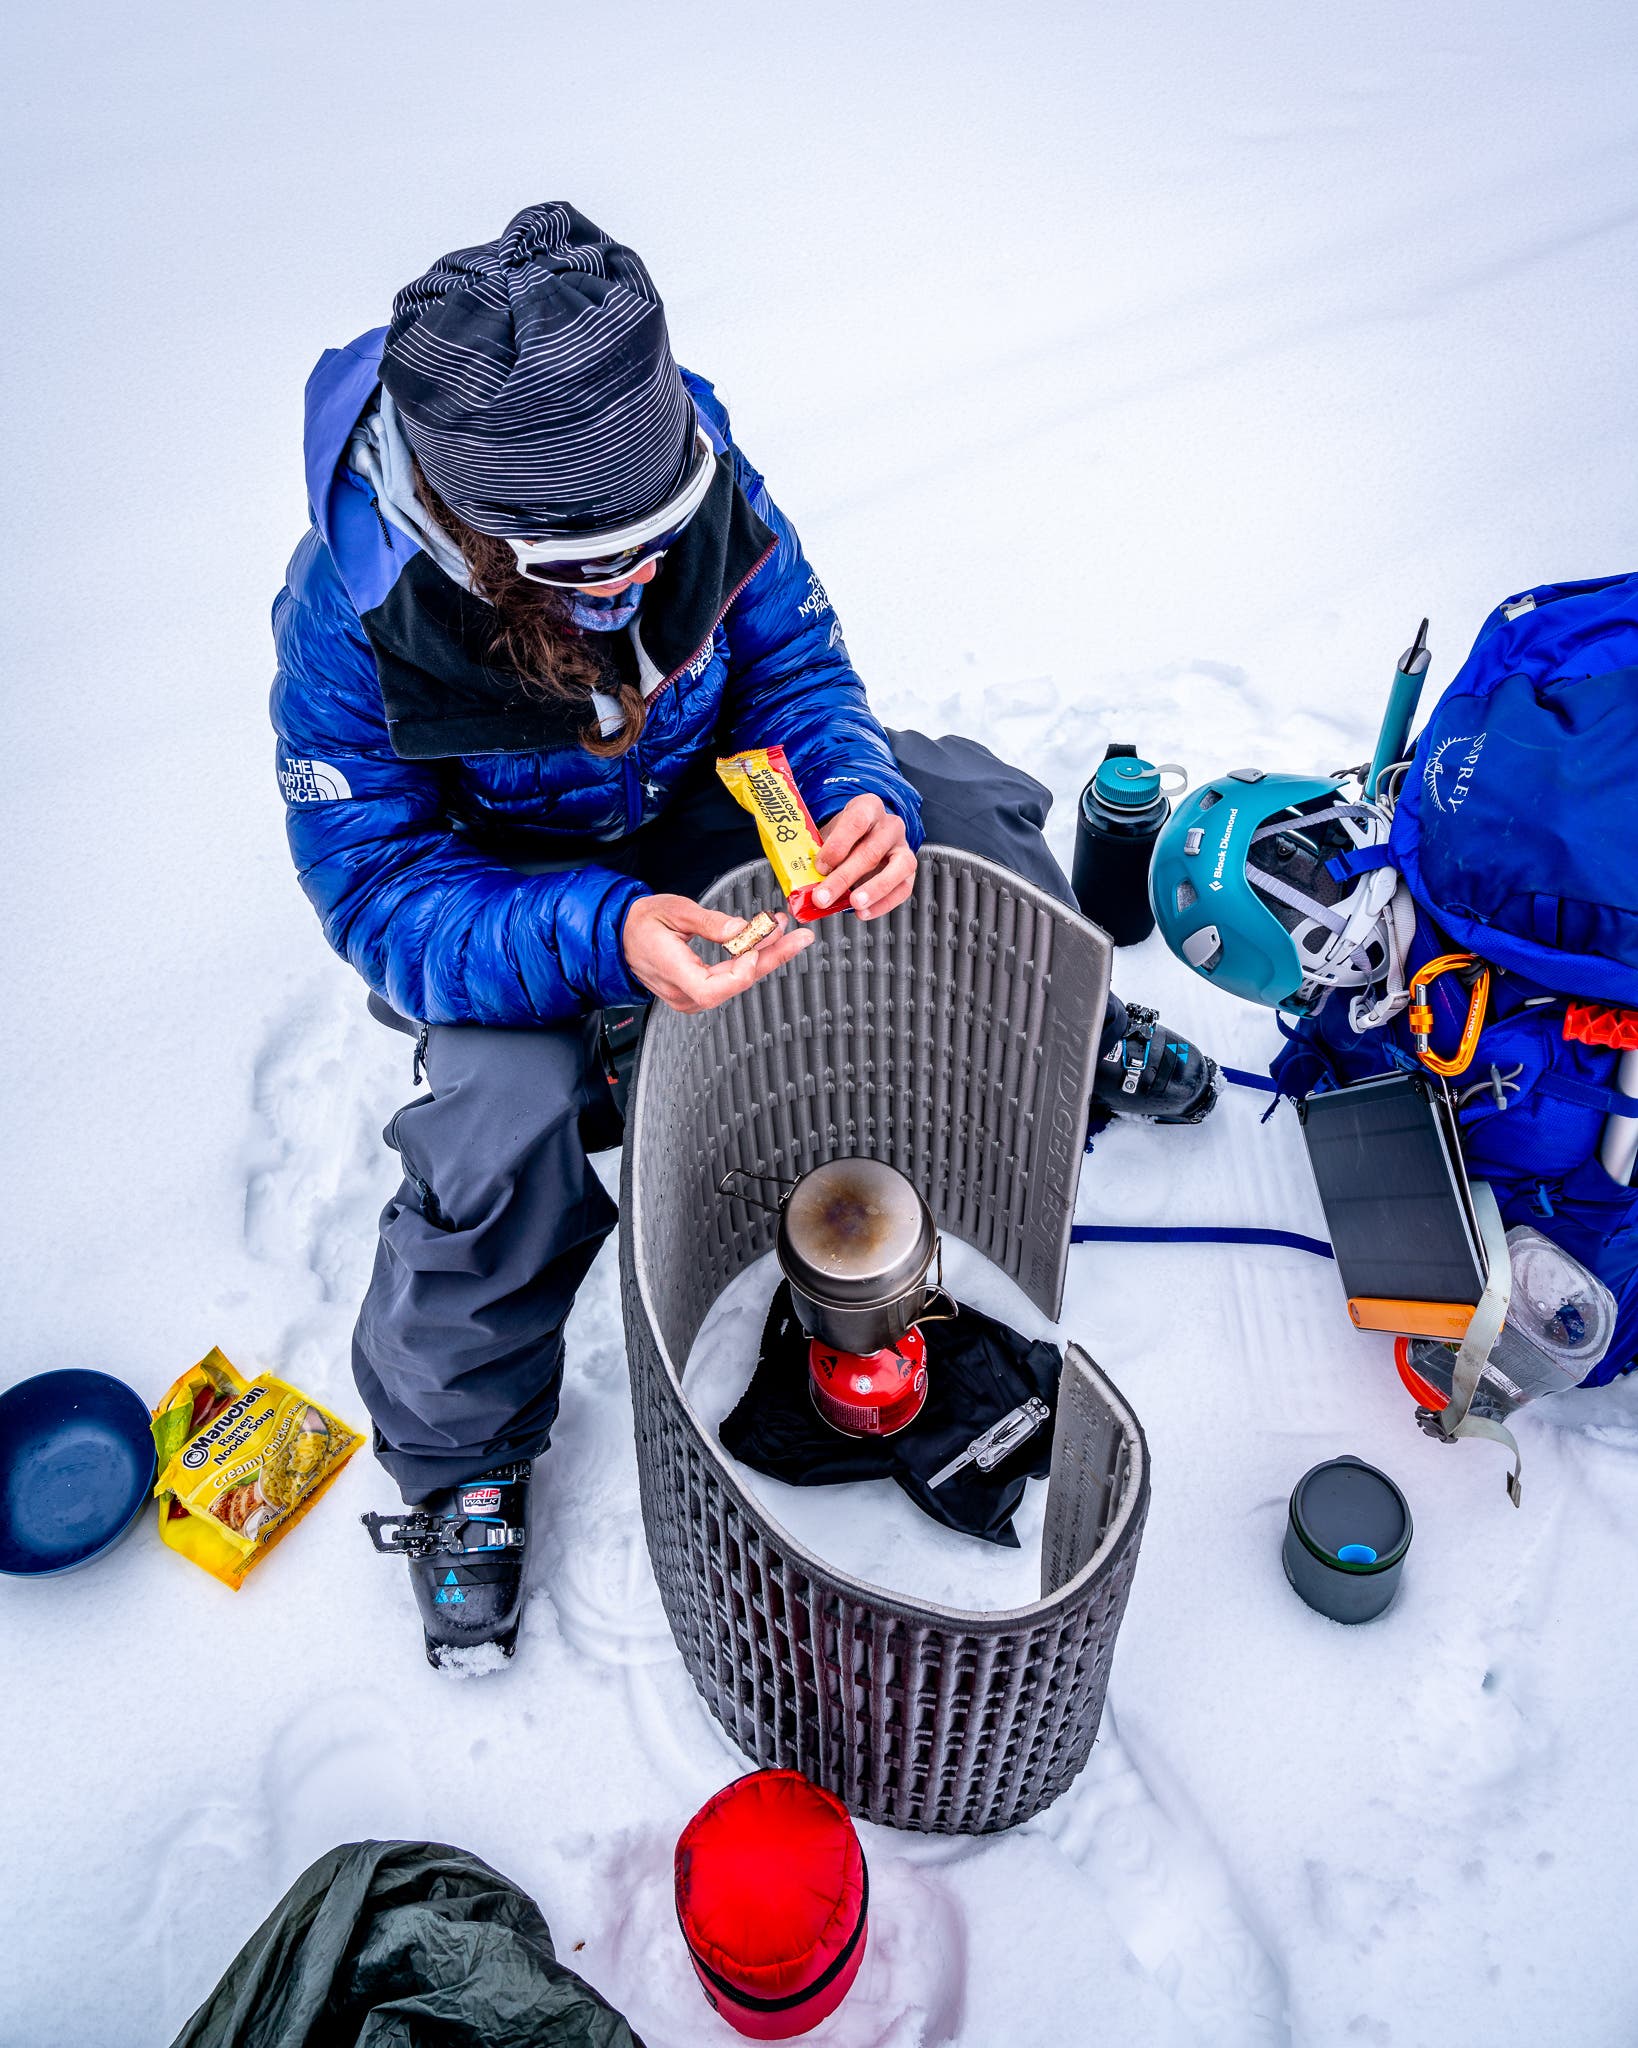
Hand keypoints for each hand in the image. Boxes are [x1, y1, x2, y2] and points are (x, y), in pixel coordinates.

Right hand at [622, 895, 812, 1014]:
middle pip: (735, 985)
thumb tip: (740, 929)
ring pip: (737, 983)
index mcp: (671, 971)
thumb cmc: (643, 922)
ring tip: (785, 931)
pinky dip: (751, 960)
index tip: (755, 946)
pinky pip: (730, 981)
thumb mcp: (673, 910)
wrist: (622, 937)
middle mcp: (682, 993)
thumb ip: (708, 921)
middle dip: (772, 958)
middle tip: (800, 937)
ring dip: (765, 957)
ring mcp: (690, 997)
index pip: (711, 989)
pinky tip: (766, 943)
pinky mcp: (698, 994)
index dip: (740, 972)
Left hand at [814, 793, 916, 919]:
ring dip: (874, 890)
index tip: (820, 866)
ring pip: (897, 868)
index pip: (856, 822)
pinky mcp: (909, 869)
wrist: (863, 836)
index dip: (837, 846)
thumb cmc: (844, 836)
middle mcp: (889, 825)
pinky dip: (883, 904)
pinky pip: (903, 888)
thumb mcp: (828, 836)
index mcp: (867, 807)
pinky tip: (864, 912)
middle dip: (844, 878)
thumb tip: (800, 891)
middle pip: (871, 851)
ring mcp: (903, 846)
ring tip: (854, 905)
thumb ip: (816, 858)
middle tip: (823, 897)